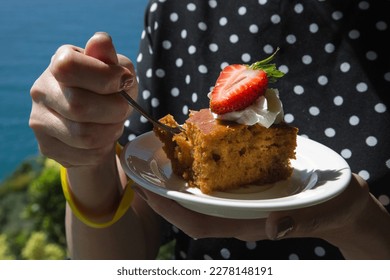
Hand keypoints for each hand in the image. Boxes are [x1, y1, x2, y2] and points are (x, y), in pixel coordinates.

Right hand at [29, 32, 135, 166]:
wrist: (98, 122)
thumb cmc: (110, 91)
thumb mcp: (117, 70)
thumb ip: (110, 58)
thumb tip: (100, 42)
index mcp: (59, 63)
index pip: (70, 67)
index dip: (104, 78)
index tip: (123, 82)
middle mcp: (41, 89)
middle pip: (80, 107)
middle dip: (115, 111)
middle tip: (123, 110)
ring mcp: (40, 120)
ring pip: (84, 136)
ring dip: (111, 132)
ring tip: (114, 124)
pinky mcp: (46, 146)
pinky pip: (84, 155)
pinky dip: (103, 149)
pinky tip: (102, 139)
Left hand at [134, 173, 389, 257]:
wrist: (340, 198)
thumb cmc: (331, 206)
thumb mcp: (319, 212)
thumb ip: (298, 221)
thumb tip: (275, 228)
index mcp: (247, 220)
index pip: (200, 223)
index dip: (171, 212)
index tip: (148, 195)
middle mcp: (238, 208)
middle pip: (193, 205)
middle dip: (166, 192)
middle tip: (142, 170)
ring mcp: (242, 194)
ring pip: (203, 189)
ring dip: (180, 174)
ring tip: (159, 154)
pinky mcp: (250, 179)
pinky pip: (220, 173)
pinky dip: (204, 160)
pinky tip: (196, 144)